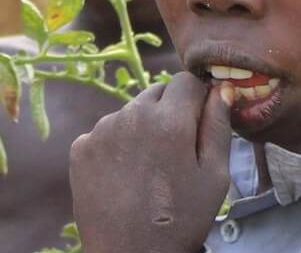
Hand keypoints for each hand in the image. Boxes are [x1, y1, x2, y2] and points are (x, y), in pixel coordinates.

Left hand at [70, 73, 233, 252]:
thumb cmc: (180, 220)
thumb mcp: (214, 176)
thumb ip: (218, 126)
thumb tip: (220, 89)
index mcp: (169, 120)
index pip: (187, 80)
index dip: (199, 97)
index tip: (201, 119)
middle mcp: (130, 116)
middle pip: (157, 93)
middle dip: (171, 111)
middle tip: (176, 151)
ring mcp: (100, 131)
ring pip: (130, 112)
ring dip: (142, 128)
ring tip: (150, 169)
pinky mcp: (80, 148)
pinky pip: (105, 133)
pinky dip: (117, 146)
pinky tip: (126, 176)